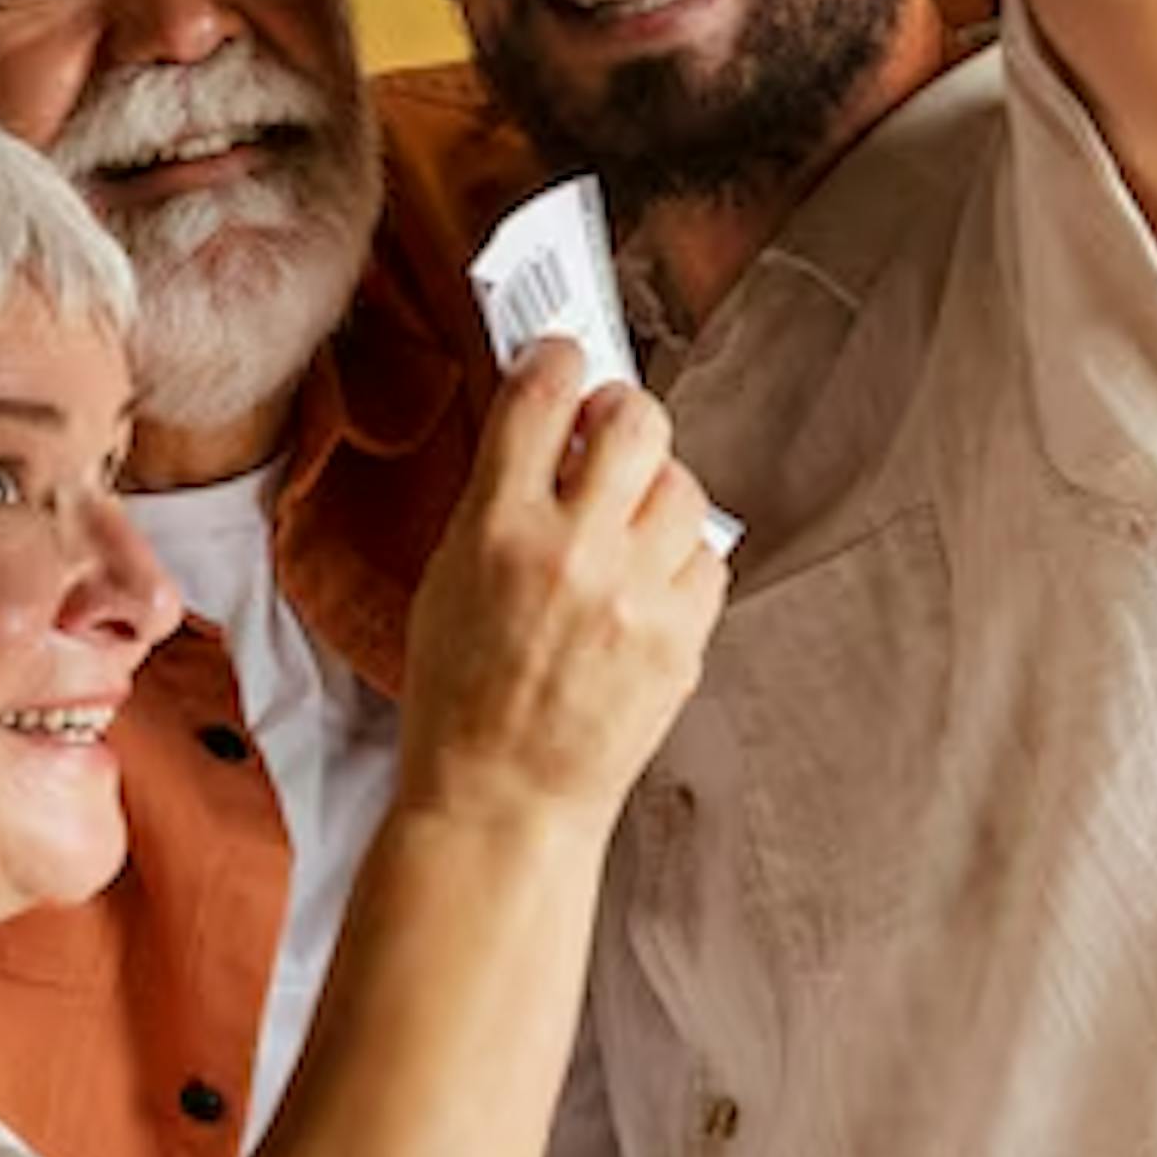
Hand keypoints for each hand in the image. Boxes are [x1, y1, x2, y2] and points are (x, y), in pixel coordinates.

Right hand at [399, 341, 722, 828]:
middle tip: (609, 433)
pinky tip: (645, 586)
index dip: (558, 357)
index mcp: (496, 528)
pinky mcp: (683, 639)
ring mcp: (636, 597)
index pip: (545, 391)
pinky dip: (681, 561)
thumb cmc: (461, 694)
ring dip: (656, 491)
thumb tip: (551, 423)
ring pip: (683, 486)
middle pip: (637, 419)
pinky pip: (708, 558)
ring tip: (626, 526)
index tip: (564, 358)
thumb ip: (499, 496)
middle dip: (624, 414)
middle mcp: (572, 552)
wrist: (503, 798)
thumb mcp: (448, 577)